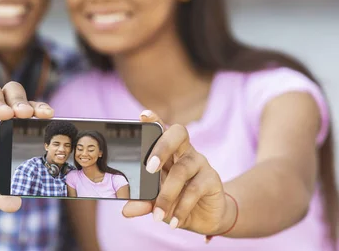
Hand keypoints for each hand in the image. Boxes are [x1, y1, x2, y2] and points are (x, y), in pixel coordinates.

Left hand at [122, 110, 236, 236]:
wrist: (205, 218)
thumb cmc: (176, 200)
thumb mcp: (156, 202)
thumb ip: (143, 202)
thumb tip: (126, 209)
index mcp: (168, 150)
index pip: (162, 128)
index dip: (154, 119)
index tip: (143, 115)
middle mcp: (185, 151)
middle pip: (178, 134)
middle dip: (162, 147)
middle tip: (149, 168)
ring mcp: (200, 163)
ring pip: (182, 169)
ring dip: (167, 195)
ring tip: (157, 215)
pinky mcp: (212, 179)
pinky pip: (194, 190)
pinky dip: (181, 208)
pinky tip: (173, 221)